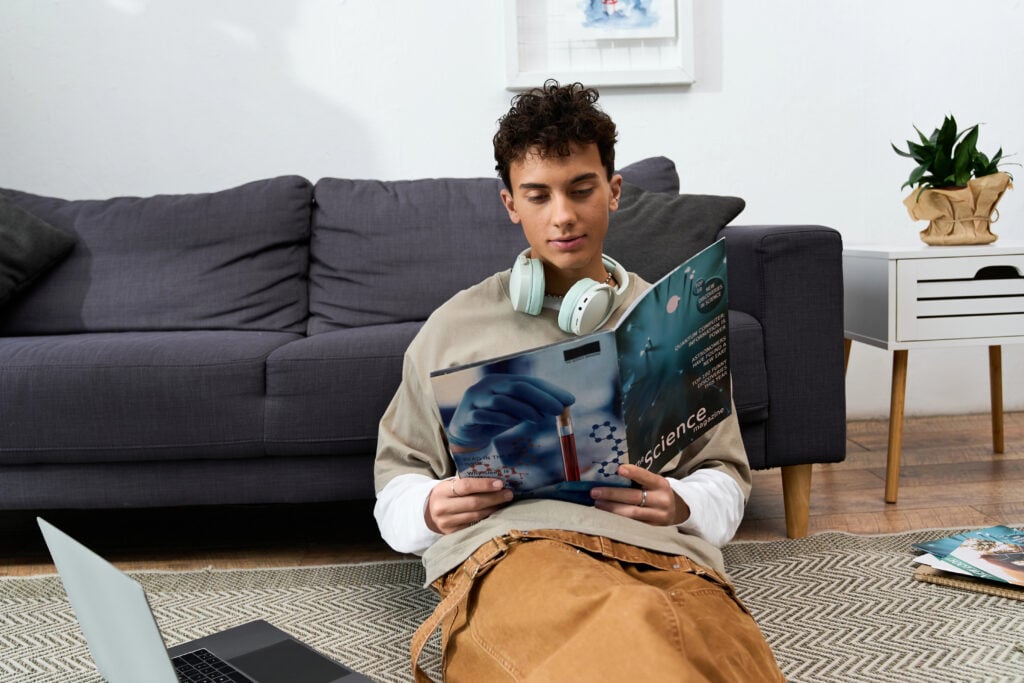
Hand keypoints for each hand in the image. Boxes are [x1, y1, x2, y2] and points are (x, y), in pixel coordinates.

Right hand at [425, 477, 513, 534]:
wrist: (427, 514)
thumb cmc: (445, 495)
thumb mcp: (449, 485)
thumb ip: (466, 481)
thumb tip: (493, 477)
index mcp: (441, 491)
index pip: (465, 486)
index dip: (484, 485)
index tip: (500, 483)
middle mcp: (442, 508)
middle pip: (474, 503)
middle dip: (494, 498)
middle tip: (509, 494)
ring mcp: (447, 523)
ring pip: (476, 516)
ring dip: (494, 509)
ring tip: (505, 502)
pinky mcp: (452, 534)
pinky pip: (474, 525)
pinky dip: (487, 518)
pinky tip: (496, 513)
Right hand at [446, 374, 574, 450]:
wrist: (465, 434)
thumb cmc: (494, 419)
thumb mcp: (515, 412)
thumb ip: (532, 407)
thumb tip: (560, 406)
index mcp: (501, 381)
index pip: (528, 381)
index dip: (549, 390)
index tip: (569, 400)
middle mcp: (488, 385)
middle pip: (516, 387)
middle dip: (541, 398)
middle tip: (558, 410)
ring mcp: (476, 399)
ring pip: (501, 400)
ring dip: (524, 409)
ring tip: (540, 419)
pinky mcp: (467, 415)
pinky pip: (485, 415)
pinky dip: (502, 419)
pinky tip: (514, 423)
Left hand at [590, 464, 690, 525]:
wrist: (678, 511)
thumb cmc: (657, 492)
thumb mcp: (654, 483)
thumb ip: (638, 479)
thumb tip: (610, 473)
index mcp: (661, 484)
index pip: (647, 477)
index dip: (634, 473)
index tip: (619, 469)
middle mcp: (661, 501)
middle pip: (635, 497)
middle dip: (612, 495)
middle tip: (594, 492)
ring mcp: (658, 517)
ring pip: (632, 514)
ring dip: (612, 509)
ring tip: (596, 504)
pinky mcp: (652, 529)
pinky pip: (633, 525)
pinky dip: (618, 520)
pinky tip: (605, 516)